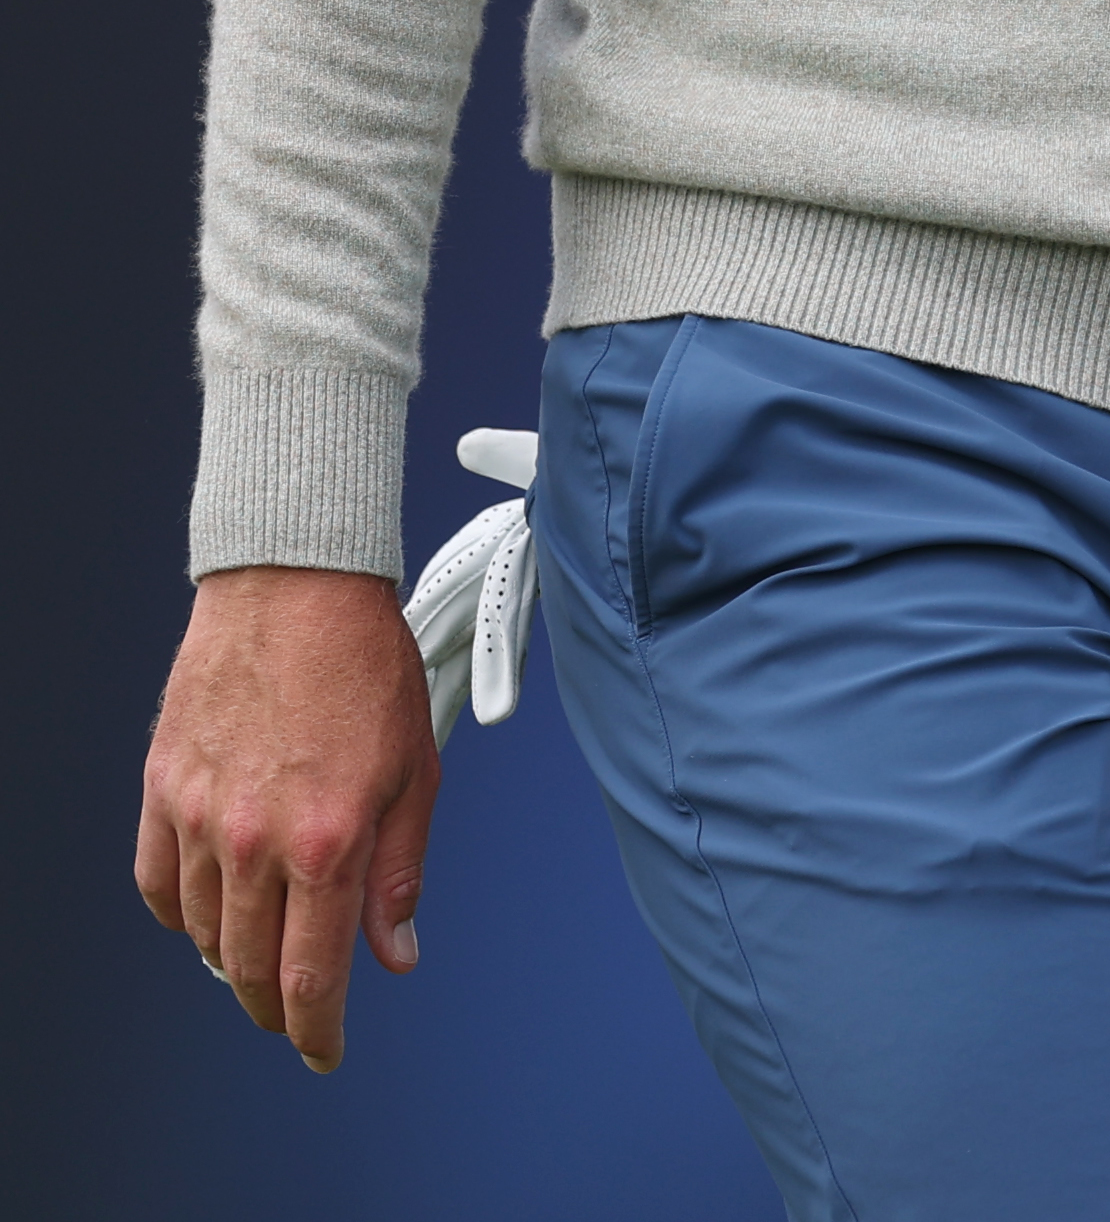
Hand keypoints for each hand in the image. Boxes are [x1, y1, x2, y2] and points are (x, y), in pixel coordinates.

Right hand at [134, 564, 439, 1072]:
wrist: (296, 591)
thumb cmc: (366, 668)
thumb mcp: (417, 774)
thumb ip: (400, 873)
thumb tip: (396, 954)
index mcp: (328, 841)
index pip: (311, 975)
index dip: (316, 1030)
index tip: (324, 1053)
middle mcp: (255, 840)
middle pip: (249, 967)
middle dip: (274, 1009)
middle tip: (294, 1020)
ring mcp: (199, 817)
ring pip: (203, 932)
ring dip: (232, 961)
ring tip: (260, 963)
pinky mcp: (162, 791)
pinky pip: (159, 884)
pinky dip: (182, 915)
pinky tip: (207, 917)